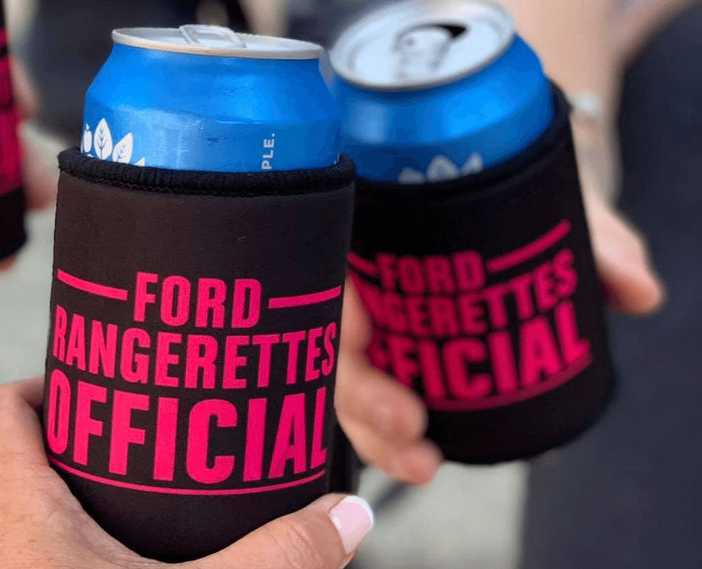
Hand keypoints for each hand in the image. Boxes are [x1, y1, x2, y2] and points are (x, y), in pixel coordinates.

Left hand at [0, 378, 374, 568]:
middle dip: (79, 454)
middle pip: (15, 468)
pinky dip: (65, 565)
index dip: (46, 382)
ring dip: (72, 518)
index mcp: (13, 516)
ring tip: (139, 518)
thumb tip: (351, 518)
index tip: (103, 384)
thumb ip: (280, 558)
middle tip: (144, 449)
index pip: (0, 411)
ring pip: (17, 531)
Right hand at [334, 122, 664, 486]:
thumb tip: (634, 289)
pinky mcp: (392, 350)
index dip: (335, 313)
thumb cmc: (499, 166)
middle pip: (332, 343)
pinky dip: (387, 438)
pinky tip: (418, 459)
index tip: (363, 341)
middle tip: (407, 423)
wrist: (493, 163)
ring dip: (372, 431)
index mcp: (365, 222)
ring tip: (419, 462)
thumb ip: (589, 231)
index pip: (329, 274)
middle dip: (360, 394)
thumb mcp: (541, 185)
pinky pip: (371, 397)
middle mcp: (354, 273)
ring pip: (346, 381)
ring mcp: (368, 316)